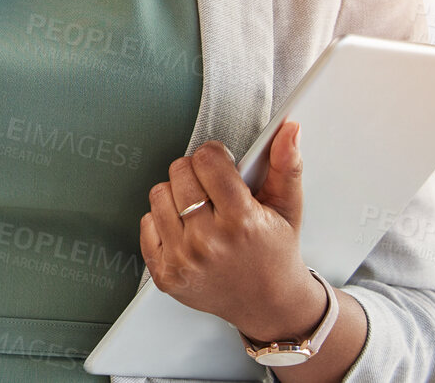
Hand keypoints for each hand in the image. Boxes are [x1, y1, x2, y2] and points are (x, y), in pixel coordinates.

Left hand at [139, 122, 328, 343]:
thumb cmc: (275, 253)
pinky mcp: (165, 274)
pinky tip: (186, 231)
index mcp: (241, 222)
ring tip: (200, 210)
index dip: (215, 156)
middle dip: (195, 173)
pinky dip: (162, 222)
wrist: (268, 304)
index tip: (222, 165)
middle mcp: (209, 242)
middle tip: (212, 190)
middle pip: (179, 172)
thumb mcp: (287, 208)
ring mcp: (184, 260)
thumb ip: (286, 165)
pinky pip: (146, 223)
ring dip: (177, 195)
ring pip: (159, 194)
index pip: (207, 160)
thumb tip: (289, 129)